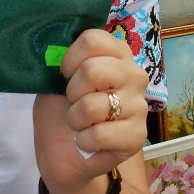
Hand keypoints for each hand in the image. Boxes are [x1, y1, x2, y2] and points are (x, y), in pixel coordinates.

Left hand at [33, 29, 148, 193]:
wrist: (63, 153)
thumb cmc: (61, 110)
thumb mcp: (54, 80)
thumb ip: (61, 61)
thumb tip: (55, 52)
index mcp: (116, 54)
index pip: (93, 40)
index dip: (69, 59)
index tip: (65, 75)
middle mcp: (134, 74)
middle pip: (93, 70)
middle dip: (72, 92)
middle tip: (74, 102)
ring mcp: (139, 105)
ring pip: (93, 105)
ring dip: (75, 119)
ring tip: (80, 123)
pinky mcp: (138, 135)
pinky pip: (99, 134)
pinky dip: (83, 141)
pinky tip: (88, 141)